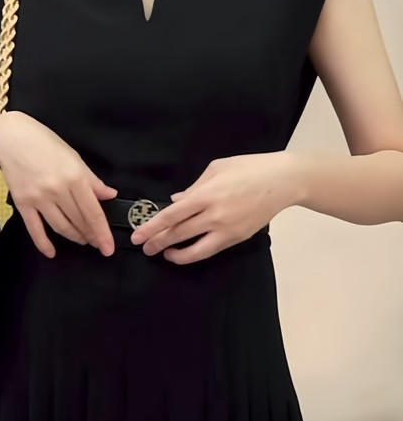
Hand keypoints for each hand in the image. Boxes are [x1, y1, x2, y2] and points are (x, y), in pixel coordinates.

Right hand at [0, 112, 117, 258]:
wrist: (10, 138)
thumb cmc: (44, 142)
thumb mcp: (73, 157)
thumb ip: (92, 179)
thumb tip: (110, 195)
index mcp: (75, 177)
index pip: (93, 212)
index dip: (102, 233)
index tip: (108, 248)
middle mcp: (58, 190)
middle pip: (78, 221)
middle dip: (89, 235)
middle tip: (96, 242)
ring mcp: (39, 198)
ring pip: (60, 227)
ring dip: (73, 237)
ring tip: (81, 240)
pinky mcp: (22, 203)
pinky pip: (35, 229)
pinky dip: (43, 243)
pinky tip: (51, 253)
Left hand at [130, 153, 298, 263]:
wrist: (282, 181)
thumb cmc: (248, 167)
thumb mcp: (216, 169)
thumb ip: (194, 187)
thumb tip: (177, 200)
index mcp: (205, 194)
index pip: (171, 215)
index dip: (152, 227)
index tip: (138, 235)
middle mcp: (213, 215)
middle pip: (178, 233)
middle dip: (157, 242)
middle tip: (143, 247)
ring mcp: (226, 229)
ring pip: (194, 249)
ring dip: (175, 253)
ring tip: (162, 253)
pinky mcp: (237, 237)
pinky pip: (211, 249)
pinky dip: (195, 253)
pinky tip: (184, 251)